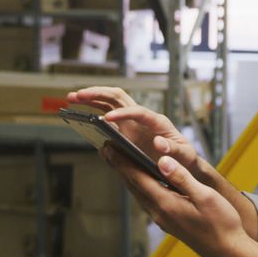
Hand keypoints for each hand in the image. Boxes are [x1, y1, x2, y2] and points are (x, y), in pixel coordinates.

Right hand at [66, 86, 195, 166]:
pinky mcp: (125, 129)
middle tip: (78, 95)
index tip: (108, 119)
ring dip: (91, 98)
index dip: (123, 113)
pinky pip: (107, 115)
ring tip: (72, 99)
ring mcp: (133, 122)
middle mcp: (143, 117)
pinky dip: (93, 111)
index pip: (138, 111)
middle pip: (119, 97)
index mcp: (158, 122)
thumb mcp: (184, 156)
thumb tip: (158, 144)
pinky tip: (79, 113)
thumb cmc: (185, 158)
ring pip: (110, 102)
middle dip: (98, 93)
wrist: (183, 162)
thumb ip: (173, 151)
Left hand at [103, 144, 249, 256]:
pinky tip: (141, 181)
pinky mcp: (168, 222)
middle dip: (119, 167)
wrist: (228, 251)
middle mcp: (159, 213)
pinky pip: (147, 200)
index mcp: (166, 204)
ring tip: (118, 161)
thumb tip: (162, 160)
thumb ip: (182, 177)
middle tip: (105, 149)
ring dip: (127, 177)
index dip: (121, 161)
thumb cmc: (221, 223)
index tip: (108, 146)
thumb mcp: (204, 196)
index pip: (137, 178)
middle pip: (133, 186)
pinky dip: (139, 186)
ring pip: (139, 194)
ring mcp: (162, 219)